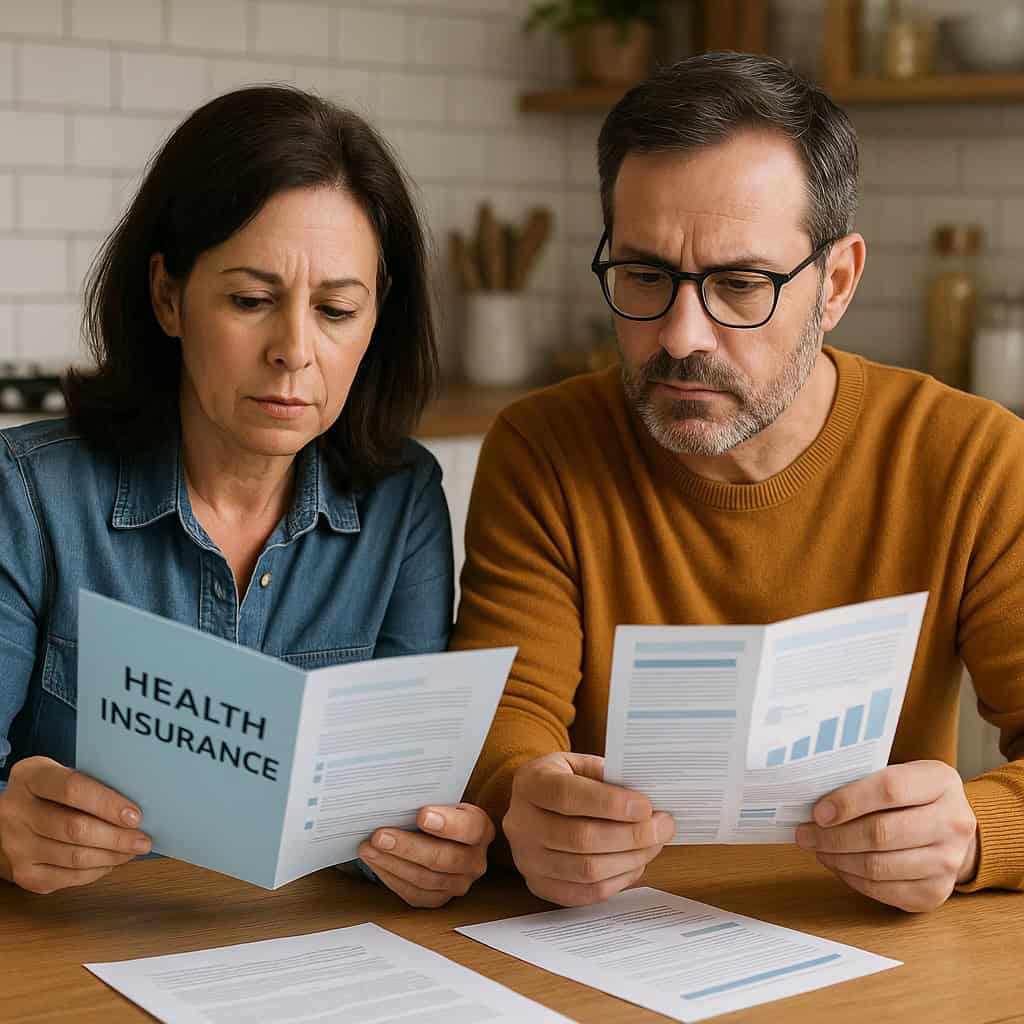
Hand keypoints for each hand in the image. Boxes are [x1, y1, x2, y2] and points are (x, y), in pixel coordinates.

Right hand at [0, 757, 151, 893]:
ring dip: (111, 856)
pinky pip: (67, 877)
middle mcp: (17, 812)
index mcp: (31, 778)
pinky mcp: (22, 873)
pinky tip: (111, 862)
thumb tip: (135, 805)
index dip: (107, 803)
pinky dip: (96, 871)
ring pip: (73, 857)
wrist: (7, 819)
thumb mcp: (61, 774)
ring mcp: (17, 845)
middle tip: (143, 840)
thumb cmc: (48, 793)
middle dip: (117, 837)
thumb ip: (91, 783)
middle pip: (74, 828)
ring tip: (132, 850)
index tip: (135, 815)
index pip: (72, 788)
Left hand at [357, 803, 493, 907]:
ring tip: (369, 848)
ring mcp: (459, 883)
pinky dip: (391, 877)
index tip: (421, 815)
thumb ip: (429, 800)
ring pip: (426, 879)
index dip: (448, 824)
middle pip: (444, 858)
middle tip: (380, 835)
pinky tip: (375, 862)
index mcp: (482, 829)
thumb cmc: (439, 811)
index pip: (470, 828)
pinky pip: (414, 894)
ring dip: (393, 863)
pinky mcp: (439, 899)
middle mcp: (475, 861)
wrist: (441, 834)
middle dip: (409, 847)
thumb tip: (400, 797)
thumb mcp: (443, 800)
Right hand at [504, 752, 674, 906]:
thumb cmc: (568, 780)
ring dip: (630, 859)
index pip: (567, 795)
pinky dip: (618, 881)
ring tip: (655, 844)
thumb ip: (609, 778)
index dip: (609, 804)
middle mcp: (520, 823)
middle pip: (580, 837)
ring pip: (586, 870)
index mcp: (529, 783)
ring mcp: (526, 859)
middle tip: (663, 826)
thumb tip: (650, 803)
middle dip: (631, 835)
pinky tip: (636, 863)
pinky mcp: (539, 885)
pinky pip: (585, 893)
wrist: (537, 803)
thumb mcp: (581, 764)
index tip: (646, 806)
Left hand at [796, 760, 977, 912]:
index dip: (848, 801)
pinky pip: (884, 890)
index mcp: (940, 781)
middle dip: (834, 836)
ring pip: (879, 866)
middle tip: (805, 834)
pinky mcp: (937, 892)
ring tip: (818, 849)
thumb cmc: (912, 796)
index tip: (818, 812)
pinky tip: (838, 864)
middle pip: (881, 833)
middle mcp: (953, 822)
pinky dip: (852, 879)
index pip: (889, 789)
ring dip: (838, 859)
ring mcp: (949, 861)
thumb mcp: (899, 773)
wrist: (952, 828)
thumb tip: (815, 804)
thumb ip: (864, 781)